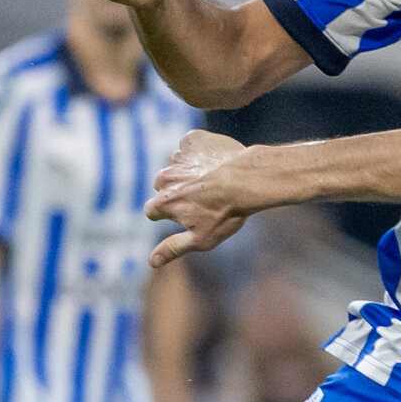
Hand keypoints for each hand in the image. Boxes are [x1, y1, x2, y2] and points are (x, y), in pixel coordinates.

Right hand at [147, 129, 260, 266]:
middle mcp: (165, 178)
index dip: (167, 214)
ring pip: (178, 166)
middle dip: (178, 192)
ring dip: (190, 171)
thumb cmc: (227, 214)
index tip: (186, 214)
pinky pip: (190, 146)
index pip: (152, 210)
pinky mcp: (192, 140)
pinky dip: (200, 153)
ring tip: (215, 180)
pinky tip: (216, 162)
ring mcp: (178, 157)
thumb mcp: (201, 239)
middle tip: (205, 198)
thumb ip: (173, 248)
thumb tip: (151, 262)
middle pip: (163, 186)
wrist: (249, 180)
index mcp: (164, 203)